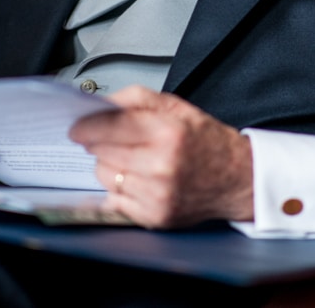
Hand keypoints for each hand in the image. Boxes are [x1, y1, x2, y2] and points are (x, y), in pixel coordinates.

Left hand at [69, 86, 253, 228]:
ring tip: (133, 159)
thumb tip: (100, 104)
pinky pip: (115, 200)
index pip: (108, 127)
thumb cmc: (207, 141)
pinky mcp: (154, 216)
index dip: (86, 126)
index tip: (77, 127)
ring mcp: (157, 194)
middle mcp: (161, 165)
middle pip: (101, 152)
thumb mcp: (177, 106)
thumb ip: (136, 98)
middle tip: (113, 139)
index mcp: (167, 132)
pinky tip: (139, 179)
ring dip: (110, 166)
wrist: (237, 178)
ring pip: (104, 176)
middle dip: (99, 143)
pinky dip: (120, 188)